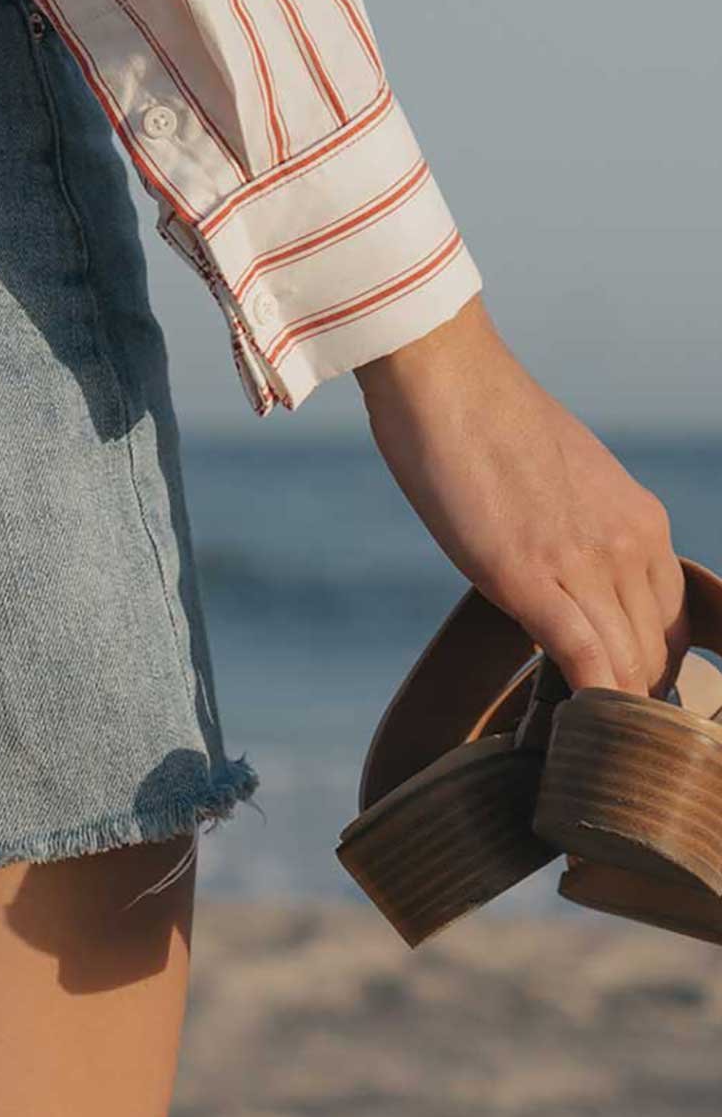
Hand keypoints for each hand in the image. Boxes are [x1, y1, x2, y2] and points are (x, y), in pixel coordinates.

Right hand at [355, 296, 689, 697]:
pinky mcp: (529, 575)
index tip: (607, 694)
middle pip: (652, 657)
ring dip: (606, 712)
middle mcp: (630, 543)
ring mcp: (583, 561)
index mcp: (642, 521)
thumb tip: (570, 579)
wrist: (447, 375)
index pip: (669, 627)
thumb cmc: (487, 421)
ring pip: (624, 667)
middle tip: (586, 730)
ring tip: (576, 742)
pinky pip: (582, 658)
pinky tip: (573, 728)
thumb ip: (584, 534)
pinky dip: (587, 701)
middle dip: (626, 701)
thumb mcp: (567, 480)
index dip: (641, 670)